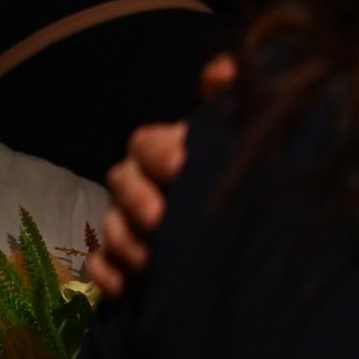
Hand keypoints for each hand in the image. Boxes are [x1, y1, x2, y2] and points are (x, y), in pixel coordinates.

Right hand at [85, 55, 236, 297]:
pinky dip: (105, 276)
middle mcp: (142, 185)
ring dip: (123, 241)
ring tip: (149, 263)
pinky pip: (97, 267)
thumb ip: (232, 107)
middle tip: (158, 218)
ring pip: (109, 225)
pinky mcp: (122, 265)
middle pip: (120, 181)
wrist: (261, 257)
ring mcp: (129, 225)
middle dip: (135, 199)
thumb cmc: (244, 184)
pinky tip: (124, 290)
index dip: (158, 152)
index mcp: (168, 153)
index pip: (146, 143)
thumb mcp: (243, 145)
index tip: (182, 167)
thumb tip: (225, 68)